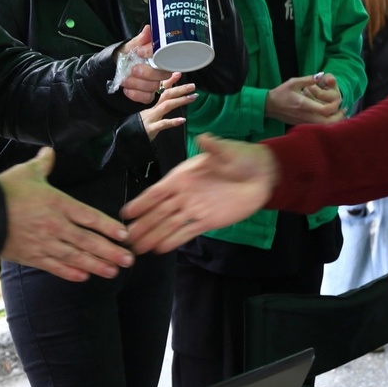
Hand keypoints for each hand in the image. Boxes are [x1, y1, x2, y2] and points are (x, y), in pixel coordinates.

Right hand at [0, 148, 134, 280]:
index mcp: (57, 203)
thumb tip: (49, 151)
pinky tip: (84, 277)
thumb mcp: (26, 172)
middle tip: (128, 259)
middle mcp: (55, 225)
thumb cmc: (3, 191)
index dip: (109, 227)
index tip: (124, 235)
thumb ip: (43, 163)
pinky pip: (55, 266)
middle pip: (88, 240)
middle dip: (110, 251)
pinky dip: (70, 272)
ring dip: (96, 265)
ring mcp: (44, 243)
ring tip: (113, 272)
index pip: (90, 217)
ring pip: (76, 256)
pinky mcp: (31, 256)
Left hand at [117, 25, 171, 102]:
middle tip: (132, 70)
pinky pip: (147, 98)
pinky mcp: (149, 96)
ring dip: (137, 83)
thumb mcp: (129, 47)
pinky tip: (127, 89)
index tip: (139, 52)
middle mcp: (160, 71)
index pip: (165, 56)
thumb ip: (139, 40)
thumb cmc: (124, 58)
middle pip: (162, 75)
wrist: (112, 72)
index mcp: (158, 57)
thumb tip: (148, 29)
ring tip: (124, 79)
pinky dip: (135, 94)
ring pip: (153, 87)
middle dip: (146, 73)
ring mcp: (155, 84)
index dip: (152, 54)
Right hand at [121, 133, 278, 253]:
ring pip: (170, 225)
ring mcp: (195, 209)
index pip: (157, 191)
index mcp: (183, 176)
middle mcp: (184, 194)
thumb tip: (202, 137)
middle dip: (143, 225)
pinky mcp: (208, 221)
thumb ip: (213, 148)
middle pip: (159, 212)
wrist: (261, 175)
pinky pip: (187, 232)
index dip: (142, 202)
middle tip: (126, 238)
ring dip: (154, 236)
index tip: (126, 214)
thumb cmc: (241, 158)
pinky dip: (174, 240)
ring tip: (138, 249)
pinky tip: (160, 249)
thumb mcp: (227, 150)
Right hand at [140, 73, 195, 140]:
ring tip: (192, 97)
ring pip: (166, 106)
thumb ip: (160, 107)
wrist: (128, 138)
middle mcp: (153, 109)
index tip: (179, 74)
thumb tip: (170, 100)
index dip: (170, 81)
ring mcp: (152, 117)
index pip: (162, 90)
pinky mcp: (151, 128)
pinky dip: (173, 121)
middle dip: (180, 89)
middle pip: (166, 95)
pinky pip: (163, 124)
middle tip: (192, 86)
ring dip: (180, 100)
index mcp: (153, 105)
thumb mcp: (151, 115)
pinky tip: (182, 120)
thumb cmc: (142, 127)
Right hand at [264, 73, 344, 126]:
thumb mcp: (293, 82)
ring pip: (324, 127)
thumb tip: (321, 75)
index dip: (335, 107)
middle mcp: (305, 116)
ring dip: (334, 121)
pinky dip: (327, 124)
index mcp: (304, 105)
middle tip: (345, 109)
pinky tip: (330, 117)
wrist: (269, 106)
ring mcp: (304, 122)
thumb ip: (308, 79)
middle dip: (339, 117)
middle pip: (328, 122)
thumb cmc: (281, 93)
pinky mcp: (302, 125)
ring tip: (340, 113)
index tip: (339, 101)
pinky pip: (318, 127)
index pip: (325, 110)